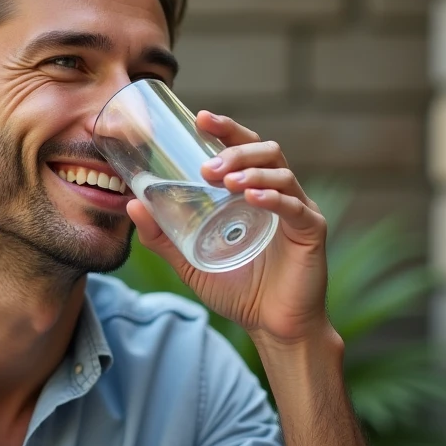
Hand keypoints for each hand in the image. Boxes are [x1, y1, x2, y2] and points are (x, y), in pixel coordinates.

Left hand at [126, 111, 332, 347]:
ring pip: (281, 172)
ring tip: (225, 180)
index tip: (200, 117)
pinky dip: (273, 198)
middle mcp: (279, 194)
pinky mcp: (312, 231)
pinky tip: (251, 198)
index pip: (243, 148)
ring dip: (251, 171)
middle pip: (266, 150)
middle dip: (235, 149)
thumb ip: (163, 236)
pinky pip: (295, 207)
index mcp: (253, 192)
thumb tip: (134, 203)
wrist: (272, 327)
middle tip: (206, 167)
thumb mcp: (191, 261)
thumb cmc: (239, 291)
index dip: (225, 128)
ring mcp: (299, 210)